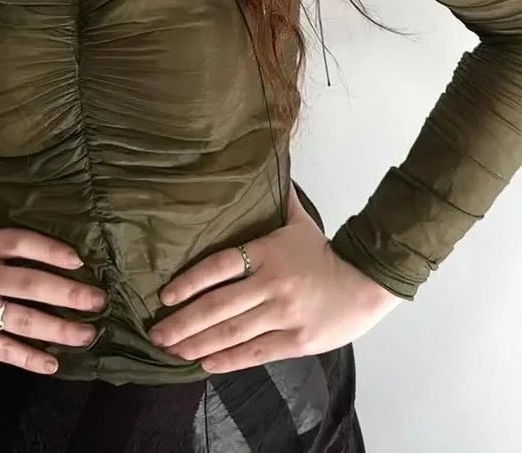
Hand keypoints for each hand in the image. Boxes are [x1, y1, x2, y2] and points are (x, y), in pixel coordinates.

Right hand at [0, 214, 105, 374]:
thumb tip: (30, 200)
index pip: (20, 243)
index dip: (50, 250)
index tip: (79, 260)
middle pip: (28, 284)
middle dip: (68, 294)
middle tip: (98, 301)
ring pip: (22, 321)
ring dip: (59, 329)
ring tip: (87, 334)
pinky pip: (3, 350)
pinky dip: (30, 359)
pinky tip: (53, 363)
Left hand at [147, 188, 400, 372]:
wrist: (366, 282)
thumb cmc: (324, 252)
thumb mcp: (298, 221)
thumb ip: (277, 198)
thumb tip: (268, 158)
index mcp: (267, 252)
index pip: (219, 266)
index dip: (189, 282)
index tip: (164, 295)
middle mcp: (271, 284)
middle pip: (218, 306)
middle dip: (183, 322)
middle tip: (155, 333)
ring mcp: (283, 315)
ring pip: (232, 333)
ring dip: (197, 345)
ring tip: (172, 351)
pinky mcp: (295, 342)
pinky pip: (254, 353)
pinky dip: (227, 360)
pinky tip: (205, 364)